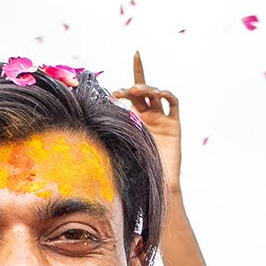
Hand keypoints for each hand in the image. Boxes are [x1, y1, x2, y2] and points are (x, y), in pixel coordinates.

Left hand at [110, 54, 181, 191]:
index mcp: (134, 121)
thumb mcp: (120, 145)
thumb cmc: (136, 168)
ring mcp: (161, 120)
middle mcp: (148, 118)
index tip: (113, 93)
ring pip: (156, 95)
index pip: (128, 98)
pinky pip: (173, 104)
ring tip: (138, 91)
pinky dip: (167, 95)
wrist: (157, 182)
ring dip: (148, 89)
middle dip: (136, 83)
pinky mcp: (174, 124)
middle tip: (128, 90)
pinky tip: (159, 94)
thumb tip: (91, 113)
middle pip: (143, 92)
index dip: (122, 90)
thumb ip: (112, 129)